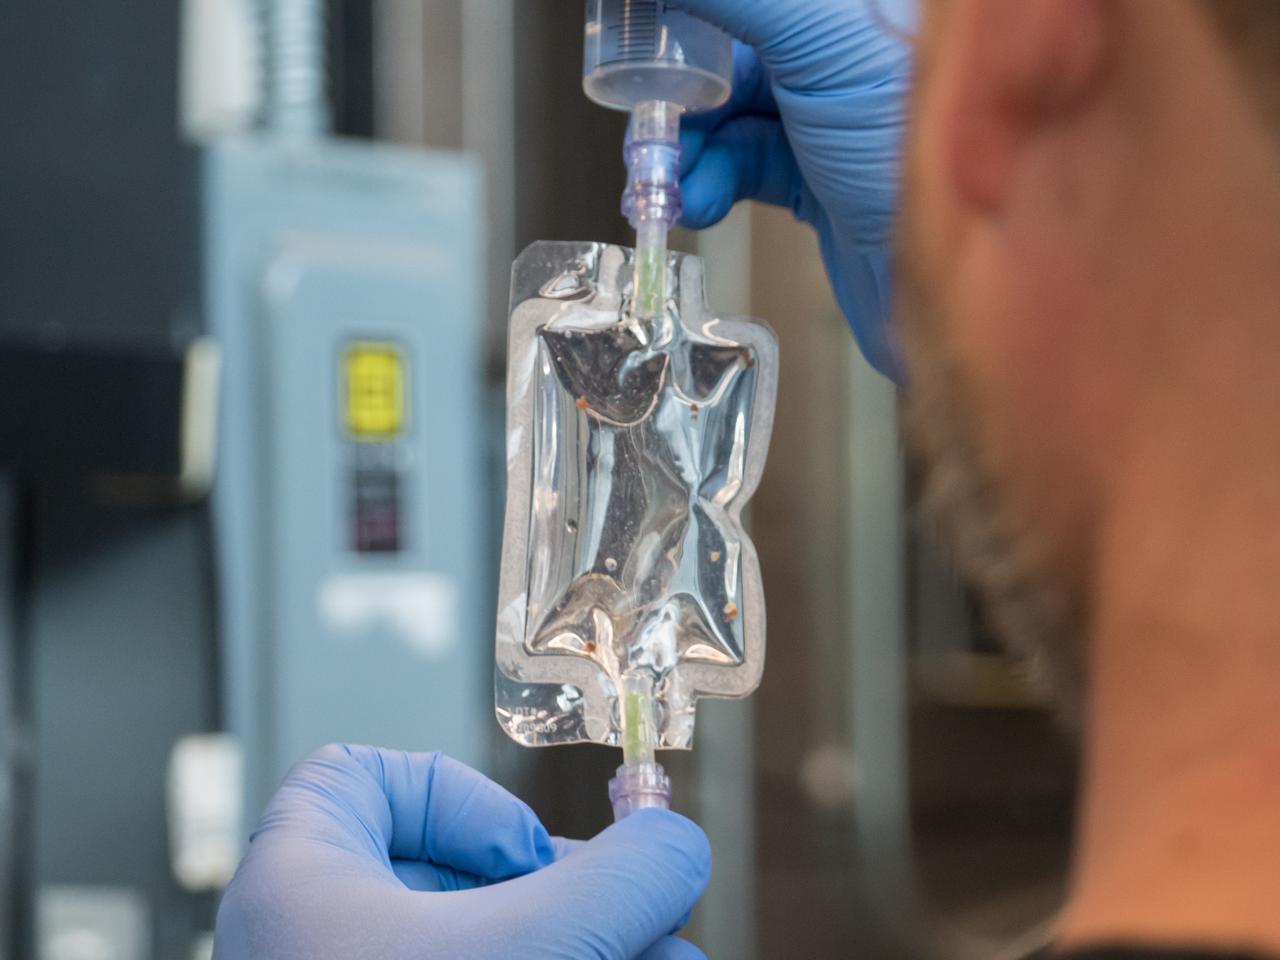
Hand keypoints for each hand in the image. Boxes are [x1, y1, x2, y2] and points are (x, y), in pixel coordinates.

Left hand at [214, 745, 710, 959]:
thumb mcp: (533, 951)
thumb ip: (616, 880)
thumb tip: (675, 846)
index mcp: (303, 888)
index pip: (357, 781)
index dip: (451, 790)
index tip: (520, 851)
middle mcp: (324, 945)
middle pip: (456, 877)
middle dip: (573, 893)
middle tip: (646, 918)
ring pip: (488, 949)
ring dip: (589, 946)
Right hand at [672, 0, 914, 378]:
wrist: (963, 281)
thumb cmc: (919, 154)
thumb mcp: (821, 44)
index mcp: (858, 6)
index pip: (755, 2)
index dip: (699, 17)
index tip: (648, 31)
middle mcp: (844, 49)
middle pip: (732, 44)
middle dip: (678, 84)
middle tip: (648, 113)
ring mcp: (829, 113)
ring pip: (727, 108)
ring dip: (684, 142)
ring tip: (668, 174)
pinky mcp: (818, 175)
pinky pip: (741, 163)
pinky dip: (709, 180)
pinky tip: (696, 199)